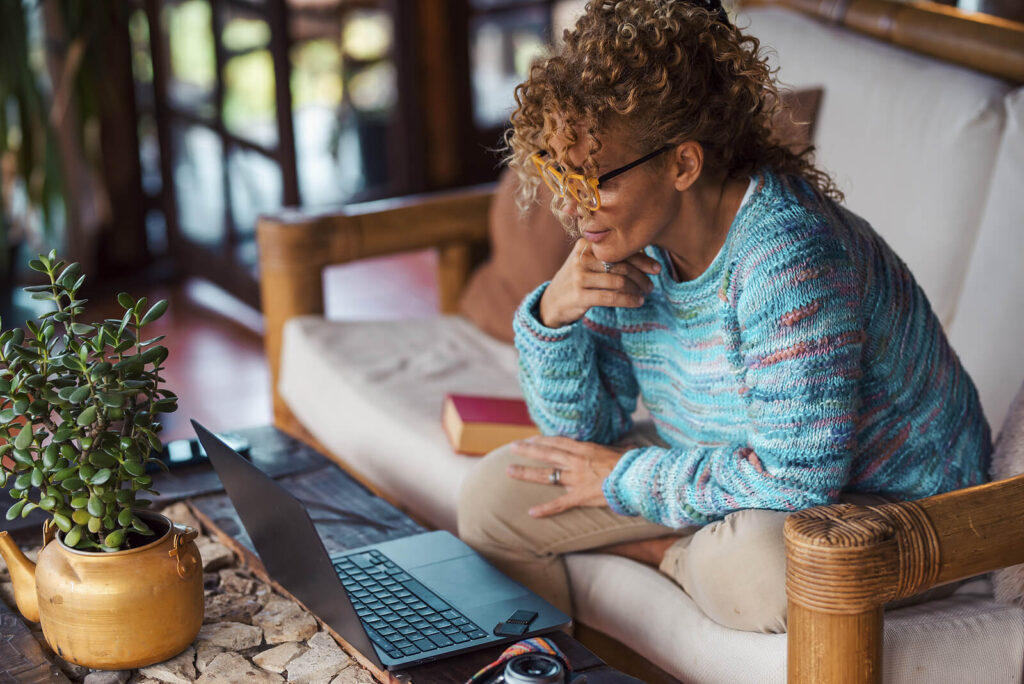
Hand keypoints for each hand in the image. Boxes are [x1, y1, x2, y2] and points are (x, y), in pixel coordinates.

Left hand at [506, 436, 628, 517]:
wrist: (635, 478)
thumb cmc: (632, 464)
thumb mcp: (620, 450)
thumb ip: (613, 450)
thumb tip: (621, 448)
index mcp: (585, 449)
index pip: (558, 442)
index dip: (543, 440)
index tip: (531, 439)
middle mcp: (576, 461)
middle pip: (546, 454)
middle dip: (527, 450)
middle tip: (512, 447)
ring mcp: (576, 479)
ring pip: (546, 475)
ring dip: (526, 472)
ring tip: (509, 471)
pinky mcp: (579, 496)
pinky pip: (559, 504)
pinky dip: (545, 509)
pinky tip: (531, 513)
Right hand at [538, 239, 660, 327]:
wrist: (552, 301)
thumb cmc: (577, 280)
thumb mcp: (587, 262)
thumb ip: (608, 256)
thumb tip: (644, 255)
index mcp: (585, 245)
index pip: (619, 249)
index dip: (642, 259)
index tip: (656, 268)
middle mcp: (581, 258)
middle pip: (621, 265)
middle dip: (641, 276)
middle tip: (651, 285)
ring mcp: (579, 277)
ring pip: (619, 281)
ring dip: (636, 289)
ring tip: (644, 294)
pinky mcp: (579, 295)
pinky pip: (612, 297)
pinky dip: (628, 300)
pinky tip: (637, 302)